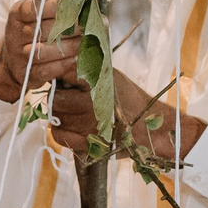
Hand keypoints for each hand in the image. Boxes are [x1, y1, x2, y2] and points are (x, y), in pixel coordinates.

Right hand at [0, 0, 84, 104]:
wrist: (12, 62)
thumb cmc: (33, 33)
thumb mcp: (40, 15)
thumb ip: (60, 7)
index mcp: (18, 14)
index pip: (36, 9)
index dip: (57, 7)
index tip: (78, 5)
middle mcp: (15, 33)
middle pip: (45, 30)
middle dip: (72, 27)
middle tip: (91, 25)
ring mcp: (18, 55)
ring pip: (45, 51)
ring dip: (70, 47)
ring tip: (88, 42)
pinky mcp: (26, 74)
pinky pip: (46, 70)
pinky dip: (63, 65)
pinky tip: (77, 59)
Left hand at [49, 70, 197, 164]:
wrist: (150, 127)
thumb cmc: (129, 100)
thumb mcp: (110, 77)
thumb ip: (87, 70)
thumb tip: (62, 64)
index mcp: (97, 82)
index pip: (64, 74)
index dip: (63, 79)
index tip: (69, 83)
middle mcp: (91, 102)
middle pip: (56, 99)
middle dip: (61, 100)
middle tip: (73, 101)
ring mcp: (88, 125)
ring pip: (56, 117)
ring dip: (63, 117)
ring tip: (80, 116)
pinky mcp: (87, 143)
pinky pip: (59, 135)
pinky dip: (64, 133)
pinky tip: (77, 129)